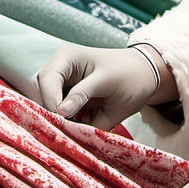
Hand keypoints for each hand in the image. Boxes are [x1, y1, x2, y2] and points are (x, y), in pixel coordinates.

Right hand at [35, 43, 162, 129]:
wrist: (147, 77)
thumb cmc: (130, 74)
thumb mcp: (108, 82)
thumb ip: (82, 95)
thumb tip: (60, 112)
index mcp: (67, 58)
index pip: (47, 81)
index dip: (51, 102)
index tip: (64, 120)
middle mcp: (59, 71)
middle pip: (41, 95)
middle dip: (53, 113)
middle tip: (69, 129)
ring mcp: (62, 87)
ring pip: (48, 108)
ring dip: (60, 120)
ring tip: (80, 126)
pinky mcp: (68, 102)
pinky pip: (60, 116)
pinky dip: (68, 124)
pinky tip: (84, 126)